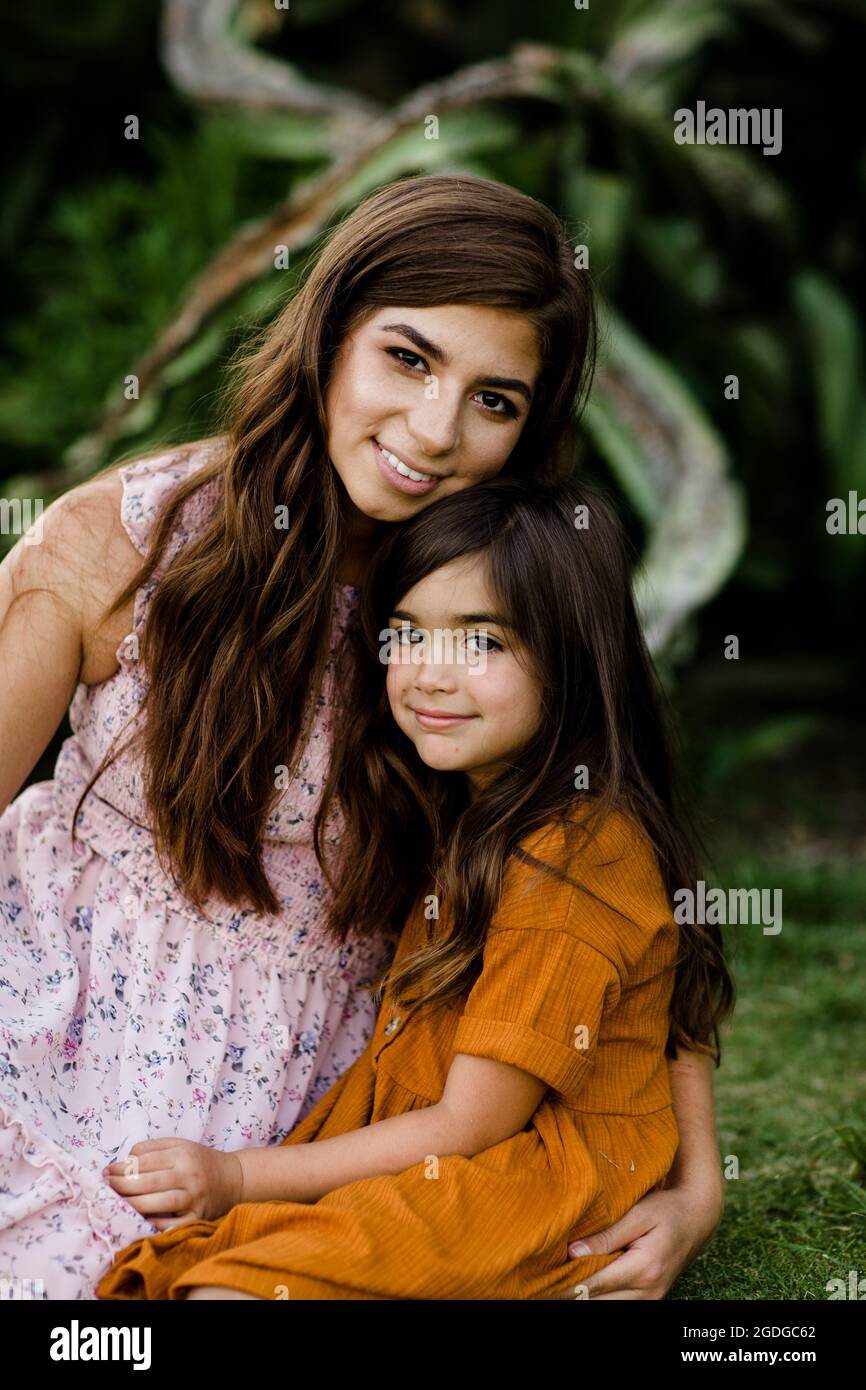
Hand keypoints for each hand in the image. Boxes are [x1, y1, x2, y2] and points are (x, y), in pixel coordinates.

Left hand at [104, 1138, 243, 1231]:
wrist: (234, 1179)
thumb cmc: (200, 1161)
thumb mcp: (181, 1145)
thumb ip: (153, 1148)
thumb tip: (125, 1161)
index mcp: (184, 1154)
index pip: (147, 1160)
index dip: (123, 1167)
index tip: (106, 1172)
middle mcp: (190, 1176)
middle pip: (150, 1182)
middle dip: (122, 1185)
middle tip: (105, 1187)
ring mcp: (194, 1199)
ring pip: (160, 1203)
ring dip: (134, 1204)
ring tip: (116, 1203)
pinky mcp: (197, 1218)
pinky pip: (172, 1224)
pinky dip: (154, 1223)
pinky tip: (138, 1220)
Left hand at [560, 1182, 723, 1299]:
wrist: (697, 1220)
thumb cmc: (667, 1210)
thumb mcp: (638, 1214)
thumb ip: (607, 1235)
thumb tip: (573, 1252)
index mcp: (644, 1268)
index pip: (596, 1284)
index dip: (567, 1285)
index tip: (544, 1282)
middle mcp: (648, 1291)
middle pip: (598, 1302)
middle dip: (572, 1292)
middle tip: (544, 1282)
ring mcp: (651, 1299)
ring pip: (606, 1307)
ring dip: (584, 1296)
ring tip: (558, 1282)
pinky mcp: (649, 1300)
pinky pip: (617, 1304)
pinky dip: (599, 1296)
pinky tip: (582, 1283)